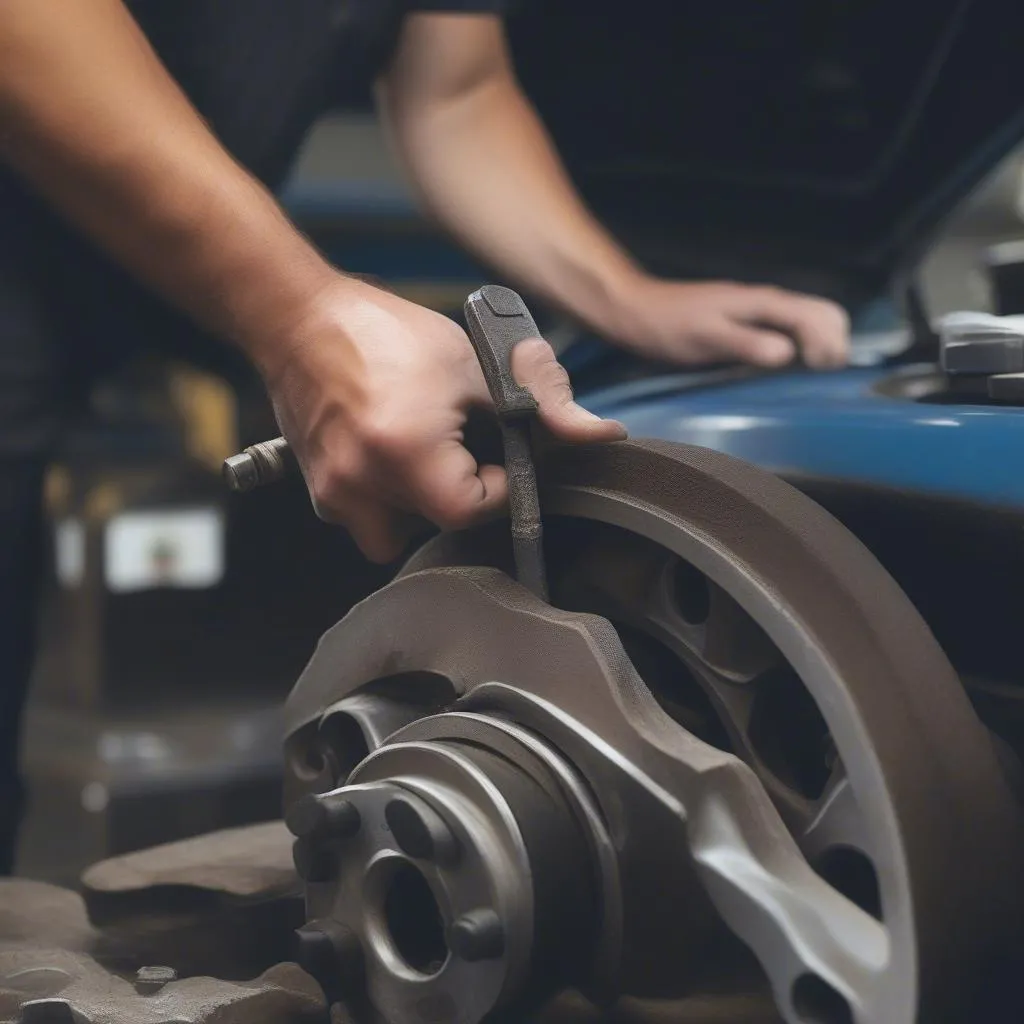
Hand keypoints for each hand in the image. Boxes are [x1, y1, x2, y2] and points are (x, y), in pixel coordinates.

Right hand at [261, 277, 625, 562]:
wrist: (297, 317)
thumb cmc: (380, 331)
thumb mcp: (473, 362)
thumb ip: (542, 405)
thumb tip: (600, 434)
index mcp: (407, 452)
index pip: (474, 510)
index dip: (497, 486)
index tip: (496, 457)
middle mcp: (364, 484)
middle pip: (438, 524)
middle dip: (462, 491)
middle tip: (460, 446)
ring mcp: (334, 493)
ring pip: (399, 533)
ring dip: (423, 503)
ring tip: (424, 452)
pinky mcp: (318, 490)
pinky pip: (366, 519)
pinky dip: (386, 498)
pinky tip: (391, 455)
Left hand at [611, 277, 849, 369]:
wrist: (636, 310)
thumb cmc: (669, 325)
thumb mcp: (707, 337)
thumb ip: (747, 343)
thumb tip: (788, 355)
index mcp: (765, 303)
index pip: (821, 317)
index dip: (829, 347)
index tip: (818, 374)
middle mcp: (769, 302)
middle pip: (826, 315)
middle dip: (834, 344)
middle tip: (817, 378)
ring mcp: (760, 310)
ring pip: (811, 321)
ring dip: (820, 346)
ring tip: (805, 377)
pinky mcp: (749, 321)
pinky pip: (790, 330)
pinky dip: (801, 347)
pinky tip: (784, 369)